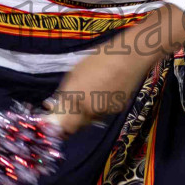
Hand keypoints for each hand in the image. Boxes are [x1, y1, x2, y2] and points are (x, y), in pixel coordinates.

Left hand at [43, 4, 184, 136]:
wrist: (130, 56)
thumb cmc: (100, 58)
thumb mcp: (75, 72)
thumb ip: (65, 93)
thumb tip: (55, 107)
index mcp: (77, 99)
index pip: (65, 127)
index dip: (58, 127)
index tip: (54, 121)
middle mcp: (91, 110)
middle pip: (76, 127)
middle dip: (71, 120)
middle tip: (69, 106)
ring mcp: (105, 111)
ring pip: (90, 119)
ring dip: (85, 112)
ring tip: (90, 92)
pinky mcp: (117, 110)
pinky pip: (102, 113)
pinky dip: (99, 106)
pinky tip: (104, 91)